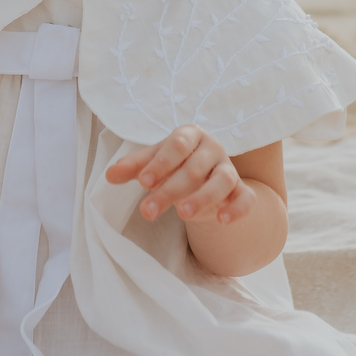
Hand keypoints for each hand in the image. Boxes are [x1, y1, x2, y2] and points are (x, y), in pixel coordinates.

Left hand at [106, 126, 253, 225]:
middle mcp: (213, 149)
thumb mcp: (154, 163)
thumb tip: (109, 175)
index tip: (143, 182)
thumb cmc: (175, 165)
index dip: (161, 163)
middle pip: (194, 168)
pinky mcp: (241, 190)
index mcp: (190, 135)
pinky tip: (223, 219)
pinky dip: (238, 208)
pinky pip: (246, 198)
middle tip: (148, 210)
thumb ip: (134, 167)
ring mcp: (229, 169)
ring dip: (202, 198)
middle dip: (170, 190)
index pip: (177, 146)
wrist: (206, 176)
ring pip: (221, 181)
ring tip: (182, 214)